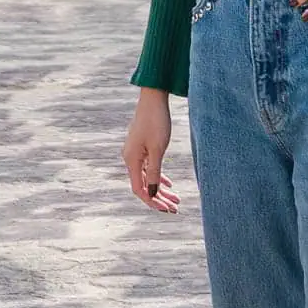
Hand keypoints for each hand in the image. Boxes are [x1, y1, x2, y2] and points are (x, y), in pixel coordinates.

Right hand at [123, 89, 179, 213]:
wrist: (153, 98)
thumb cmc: (156, 122)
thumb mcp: (158, 149)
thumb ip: (154, 173)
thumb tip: (151, 194)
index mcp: (131, 160)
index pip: (139, 190)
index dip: (152, 202)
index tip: (167, 209)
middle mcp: (130, 158)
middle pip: (144, 186)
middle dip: (160, 198)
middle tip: (176, 208)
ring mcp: (135, 153)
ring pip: (148, 177)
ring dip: (161, 189)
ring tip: (177, 199)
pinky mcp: (141, 147)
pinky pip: (149, 168)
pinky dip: (158, 177)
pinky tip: (169, 184)